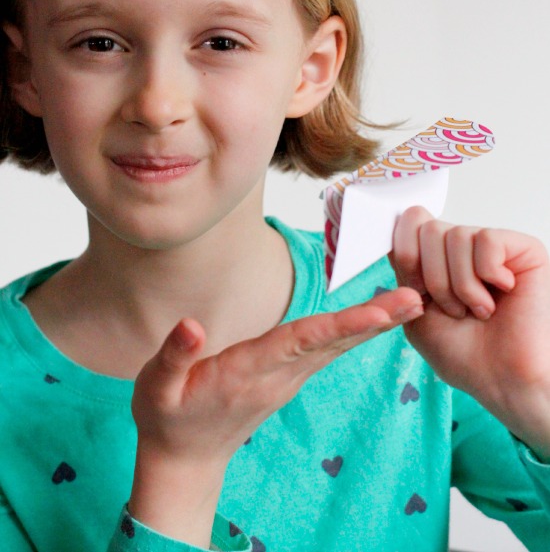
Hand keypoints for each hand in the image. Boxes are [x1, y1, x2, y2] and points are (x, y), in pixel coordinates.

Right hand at [128, 285, 422, 543]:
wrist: (185, 462)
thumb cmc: (168, 419)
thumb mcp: (156, 389)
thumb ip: (173, 356)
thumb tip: (191, 325)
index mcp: (246, 372)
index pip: (299, 342)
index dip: (338, 325)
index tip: (377, 312)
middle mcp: (276, 376)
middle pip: (332, 343)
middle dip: (374, 321)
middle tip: (416, 299)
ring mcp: (286, 380)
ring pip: (335, 347)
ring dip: (373, 325)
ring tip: (410, 303)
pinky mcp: (288, 379)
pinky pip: (327, 351)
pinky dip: (355, 332)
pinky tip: (376, 318)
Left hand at [390, 206, 549, 460]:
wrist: (503, 381)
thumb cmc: (464, 354)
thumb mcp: (415, 313)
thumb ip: (402, 271)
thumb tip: (397, 230)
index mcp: (434, 258)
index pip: (410, 221)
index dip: (407, 255)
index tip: (418, 291)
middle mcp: (461, 247)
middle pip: (428, 229)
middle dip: (434, 278)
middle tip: (455, 309)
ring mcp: (491, 247)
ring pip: (456, 235)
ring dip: (462, 285)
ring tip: (479, 309)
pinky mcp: (522, 249)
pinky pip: (487, 240)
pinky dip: (487, 274)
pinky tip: (502, 292)